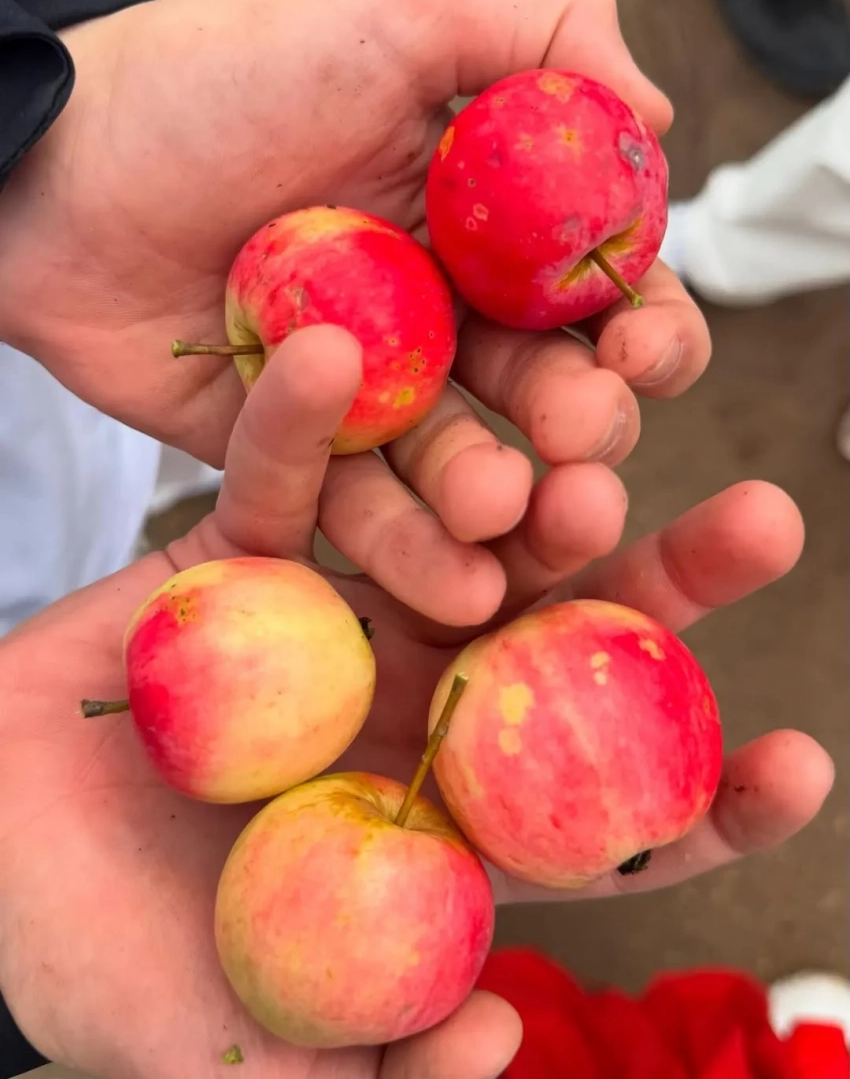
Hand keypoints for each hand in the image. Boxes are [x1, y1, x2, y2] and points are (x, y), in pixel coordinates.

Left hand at [0, 0, 710, 626]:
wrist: (60, 172)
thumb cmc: (220, 82)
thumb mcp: (396, 9)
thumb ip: (547, 32)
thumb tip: (659, 123)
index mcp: (488, 226)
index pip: (603, 292)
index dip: (644, 327)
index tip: (639, 350)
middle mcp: (446, 316)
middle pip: (549, 392)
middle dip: (584, 423)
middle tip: (580, 440)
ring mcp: (376, 394)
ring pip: (465, 465)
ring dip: (501, 500)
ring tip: (506, 512)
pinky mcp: (305, 457)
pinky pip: (365, 511)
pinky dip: (409, 545)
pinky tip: (457, 579)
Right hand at [0, 328, 830, 1078]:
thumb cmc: (102, 974)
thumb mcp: (235, 1055)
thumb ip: (370, 1070)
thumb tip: (497, 1038)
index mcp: (444, 829)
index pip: (601, 823)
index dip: (704, 801)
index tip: (799, 763)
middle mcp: (413, 710)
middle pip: (559, 645)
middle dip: (662, 585)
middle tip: (765, 521)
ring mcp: (336, 625)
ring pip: (448, 539)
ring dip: (518, 479)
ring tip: (598, 429)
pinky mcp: (242, 565)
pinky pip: (282, 488)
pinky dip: (306, 428)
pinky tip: (343, 357)